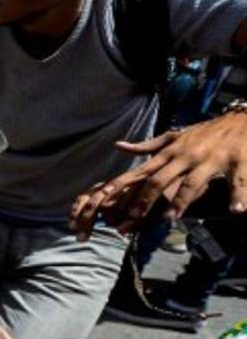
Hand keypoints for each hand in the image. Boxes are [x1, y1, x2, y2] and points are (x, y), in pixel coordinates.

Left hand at [68, 112, 246, 239]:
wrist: (239, 120)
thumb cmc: (204, 132)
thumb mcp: (174, 137)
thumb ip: (147, 146)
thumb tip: (118, 146)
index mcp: (171, 152)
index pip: (143, 170)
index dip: (124, 184)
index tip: (105, 197)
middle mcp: (186, 156)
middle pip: (161, 178)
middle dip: (146, 197)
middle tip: (133, 215)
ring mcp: (210, 159)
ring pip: (192, 182)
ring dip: (180, 201)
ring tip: (170, 218)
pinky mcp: (237, 161)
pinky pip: (236, 181)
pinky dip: (238, 196)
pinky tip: (237, 210)